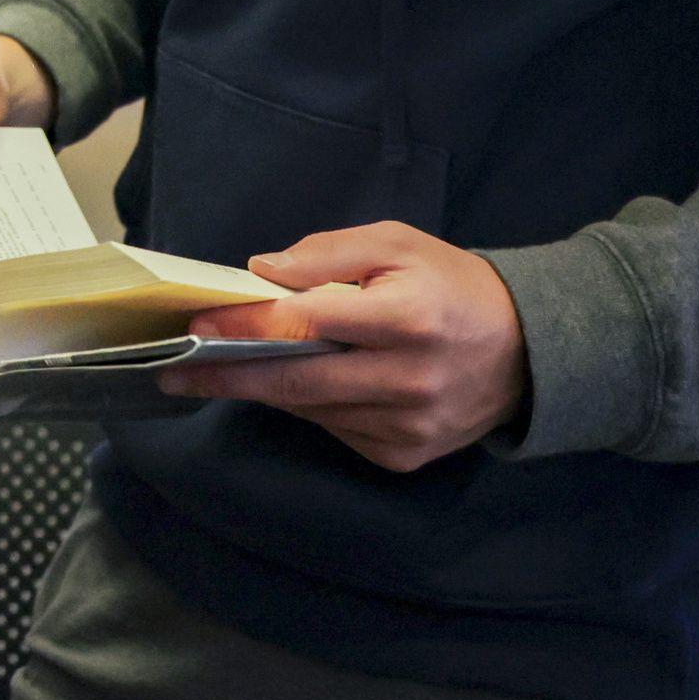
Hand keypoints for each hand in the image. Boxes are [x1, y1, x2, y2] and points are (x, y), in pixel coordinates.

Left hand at [162, 222, 527, 472]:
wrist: (526, 350)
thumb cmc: (451, 284)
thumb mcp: (397, 243)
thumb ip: (327, 254)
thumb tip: (261, 274)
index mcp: (408, 317)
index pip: (308, 324)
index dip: (247, 326)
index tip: (195, 326)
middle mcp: (408, 379)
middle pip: (298, 382)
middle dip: (227, 376)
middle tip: (172, 370)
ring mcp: (408, 426)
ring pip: (311, 410)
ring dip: (264, 389)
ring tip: (217, 370)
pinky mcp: (405, 455)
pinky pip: (336, 430)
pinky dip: (309, 406)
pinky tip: (297, 383)